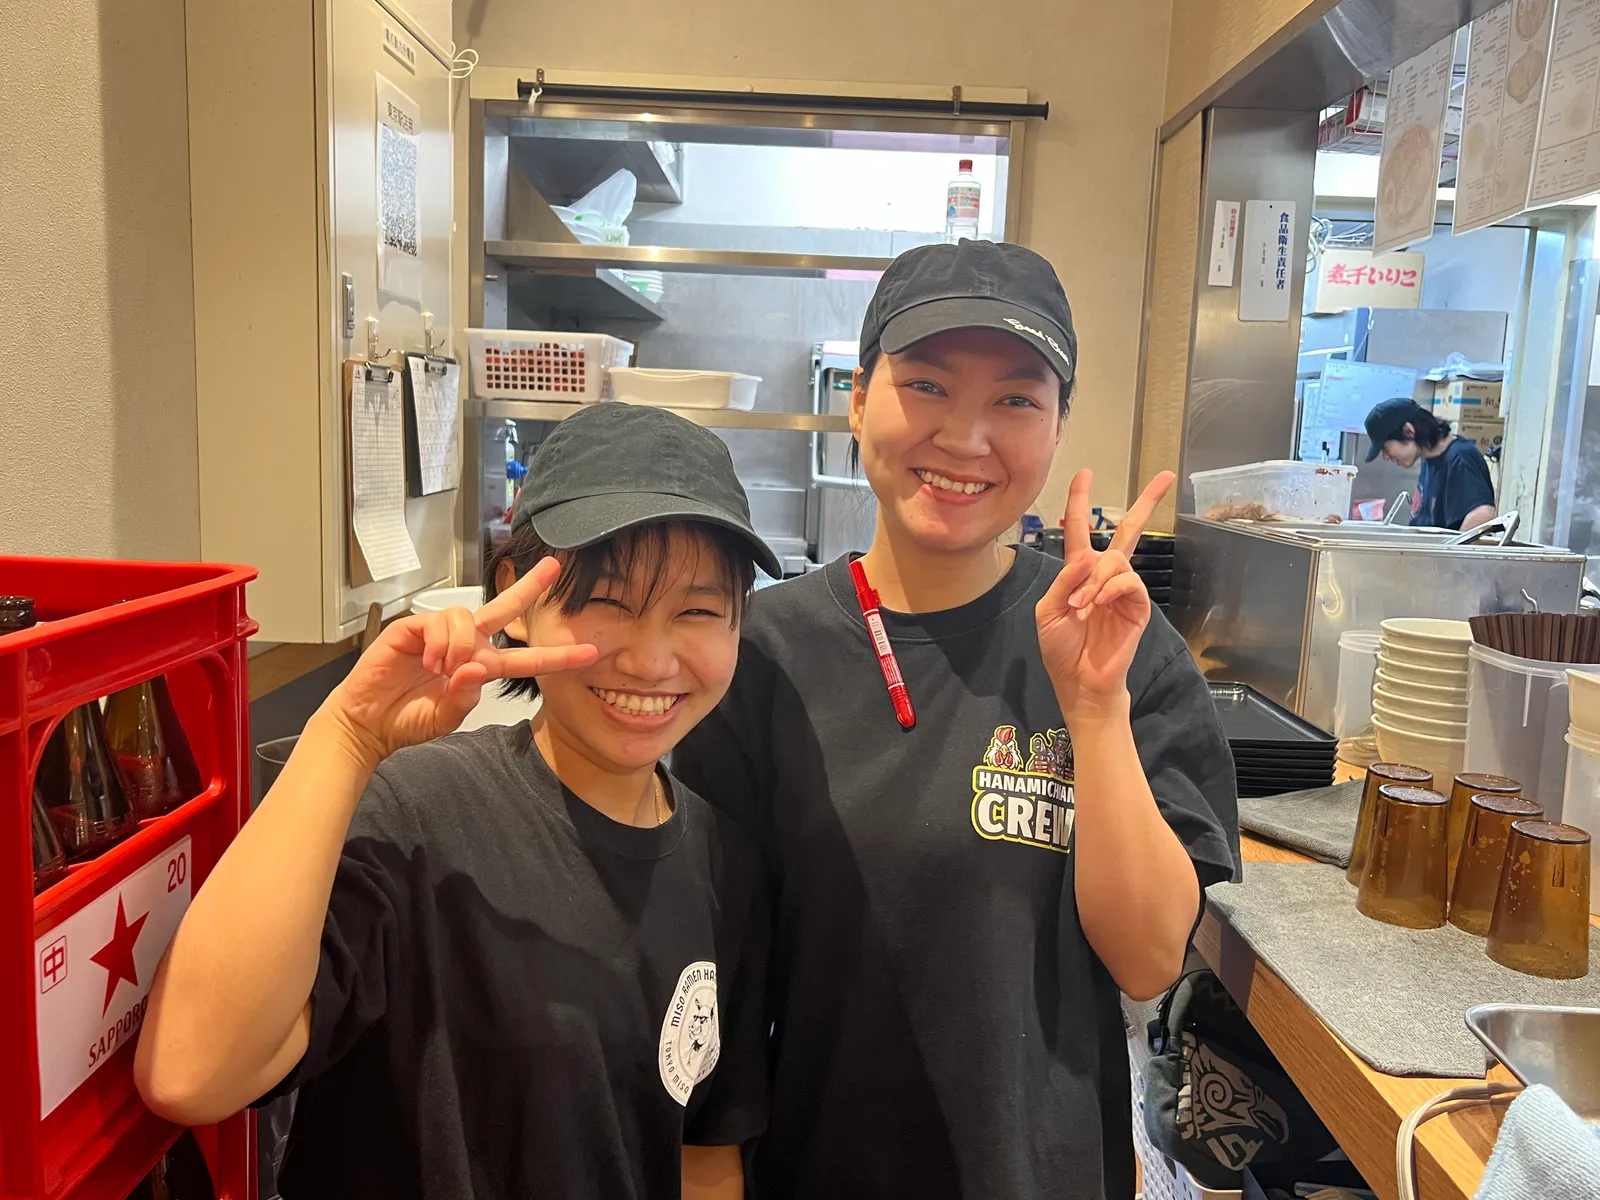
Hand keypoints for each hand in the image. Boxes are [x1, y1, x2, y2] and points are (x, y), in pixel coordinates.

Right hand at [321, 557, 598, 765]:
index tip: (589, 653)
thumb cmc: (406, 721)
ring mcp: (439, 634)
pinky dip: (439, 643)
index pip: (524, 658)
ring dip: (461, 644)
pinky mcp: (413, 628)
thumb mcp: (445, 718)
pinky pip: (438, 622)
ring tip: (443, 669)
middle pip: (503, 609)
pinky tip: (427, 662)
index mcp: (479, 668)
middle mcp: (465, 645)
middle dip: (529, 587)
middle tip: (553, 567)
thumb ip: (464, 697)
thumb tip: (475, 668)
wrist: (367, 723)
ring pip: (467, 617)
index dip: (556, 655)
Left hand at [1036, 469, 1174, 721]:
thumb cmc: (1061, 649)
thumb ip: (1064, 581)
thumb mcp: (1048, 611)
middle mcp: (1104, 576)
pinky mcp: (1137, 607)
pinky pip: (1128, 582)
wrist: (1079, 682)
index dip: (1080, 501)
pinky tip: (1097, 604)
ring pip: (1116, 560)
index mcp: (1079, 573)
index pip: (1081, 529)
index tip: (1085, 474)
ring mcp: (1123, 590)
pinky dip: (1109, 590)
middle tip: (1164, 476)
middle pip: (1127, 530)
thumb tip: (1087, 558)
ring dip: (1094, 581)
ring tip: (1082, 606)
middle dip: (1146, 503)